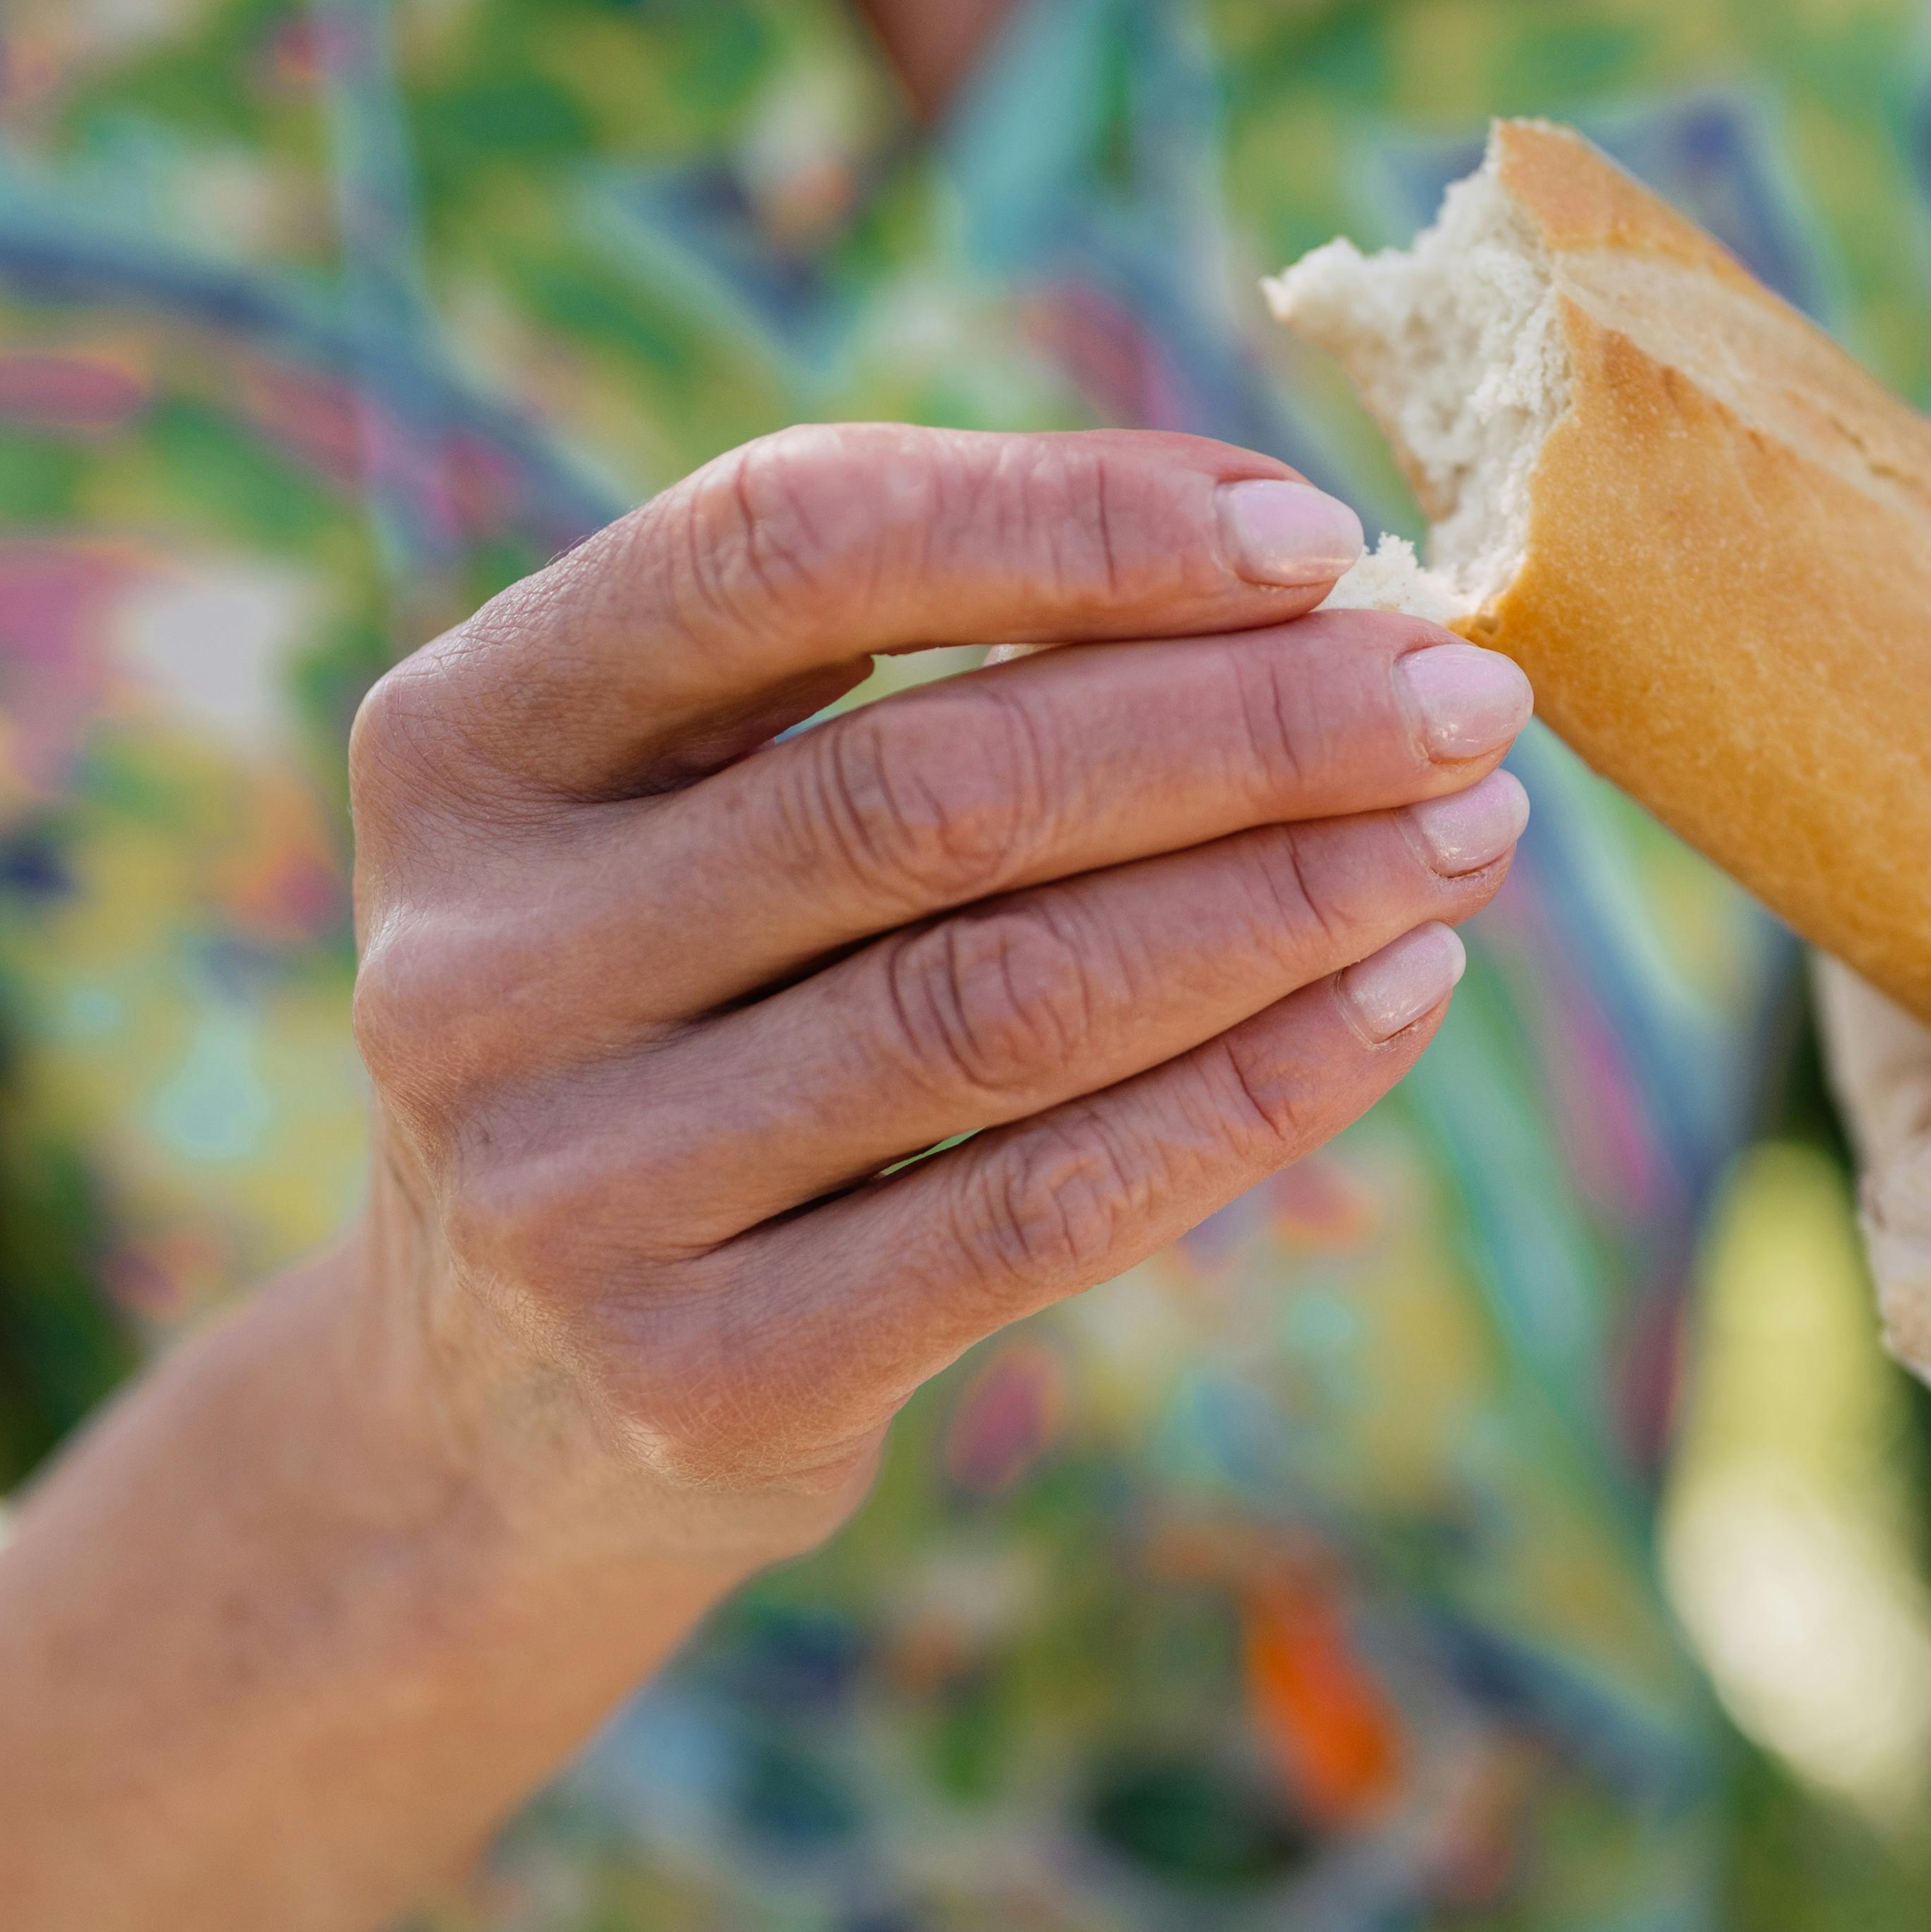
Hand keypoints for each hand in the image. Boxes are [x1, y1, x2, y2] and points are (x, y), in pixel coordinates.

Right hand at [346, 421, 1529, 1554]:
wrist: (494, 1411)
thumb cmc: (683, 1022)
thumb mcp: (695, 819)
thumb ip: (918, 680)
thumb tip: (1305, 578)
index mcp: (464, 741)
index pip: (780, 545)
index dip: (1065, 520)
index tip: (1313, 536)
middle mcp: (478, 961)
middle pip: (927, 788)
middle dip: (1247, 725)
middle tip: (1464, 699)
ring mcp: (574, 1189)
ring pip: (1008, 1000)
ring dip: (1286, 901)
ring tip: (1466, 835)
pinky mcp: (706, 1378)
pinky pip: (1044, 1208)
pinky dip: (1256, 1091)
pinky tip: (1397, 997)